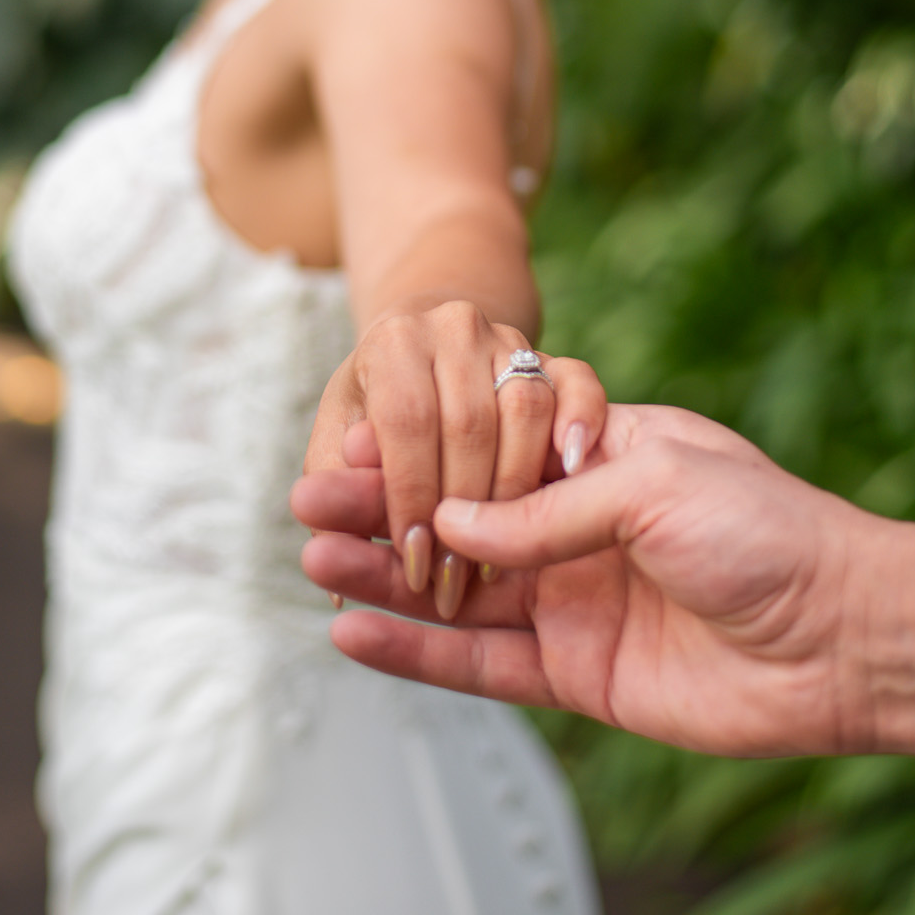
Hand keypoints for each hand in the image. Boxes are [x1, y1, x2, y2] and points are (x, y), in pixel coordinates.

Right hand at [296, 401, 914, 760]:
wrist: (843, 637)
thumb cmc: (767, 532)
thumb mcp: (653, 481)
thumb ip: (544, 510)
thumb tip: (449, 527)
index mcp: (597, 458)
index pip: (483, 451)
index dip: (417, 452)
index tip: (344, 447)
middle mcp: (575, 529)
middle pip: (456, 521)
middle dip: (381, 512)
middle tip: (305, 507)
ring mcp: (572, 603)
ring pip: (455, 591)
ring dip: (385, 578)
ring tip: (313, 563)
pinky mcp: (576, 675)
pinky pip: (481, 663)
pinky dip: (419, 652)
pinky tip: (357, 636)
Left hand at [300, 300, 606, 618]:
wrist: (425, 349)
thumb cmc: (375, 410)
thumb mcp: (339, 443)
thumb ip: (338, 498)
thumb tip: (333, 587)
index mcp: (393, 341)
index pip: (405, 420)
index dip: (410, 493)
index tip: (411, 561)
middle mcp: (453, 327)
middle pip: (468, 421)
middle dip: (462, 511)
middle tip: (455, 581)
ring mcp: (509, 338)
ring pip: (525, 407)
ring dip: (515, 489)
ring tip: (504, 557)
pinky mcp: (554, 355)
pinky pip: (579, 382)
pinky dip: (580, 420)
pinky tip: (571, 468)